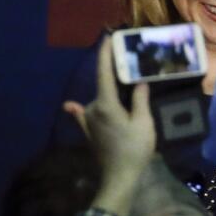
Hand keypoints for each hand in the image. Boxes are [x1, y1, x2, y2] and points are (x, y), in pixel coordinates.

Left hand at [63, 39, 155, 181]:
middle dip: (117, 78)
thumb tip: (139, 83)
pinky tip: (70, 105)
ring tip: (129, 93)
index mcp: (106, 104)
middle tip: (133, 69)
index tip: (109, 38)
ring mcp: (88, 120)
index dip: (106, 54)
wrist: (119, 177)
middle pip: (105, 87)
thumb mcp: (144, 124)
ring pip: (101, 100)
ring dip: (112, 96)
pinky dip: (79, 109)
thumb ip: (140, 100)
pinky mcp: (87, 131)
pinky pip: (83, 114)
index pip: (104, 73)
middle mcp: (92, 108)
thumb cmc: (135, 149)